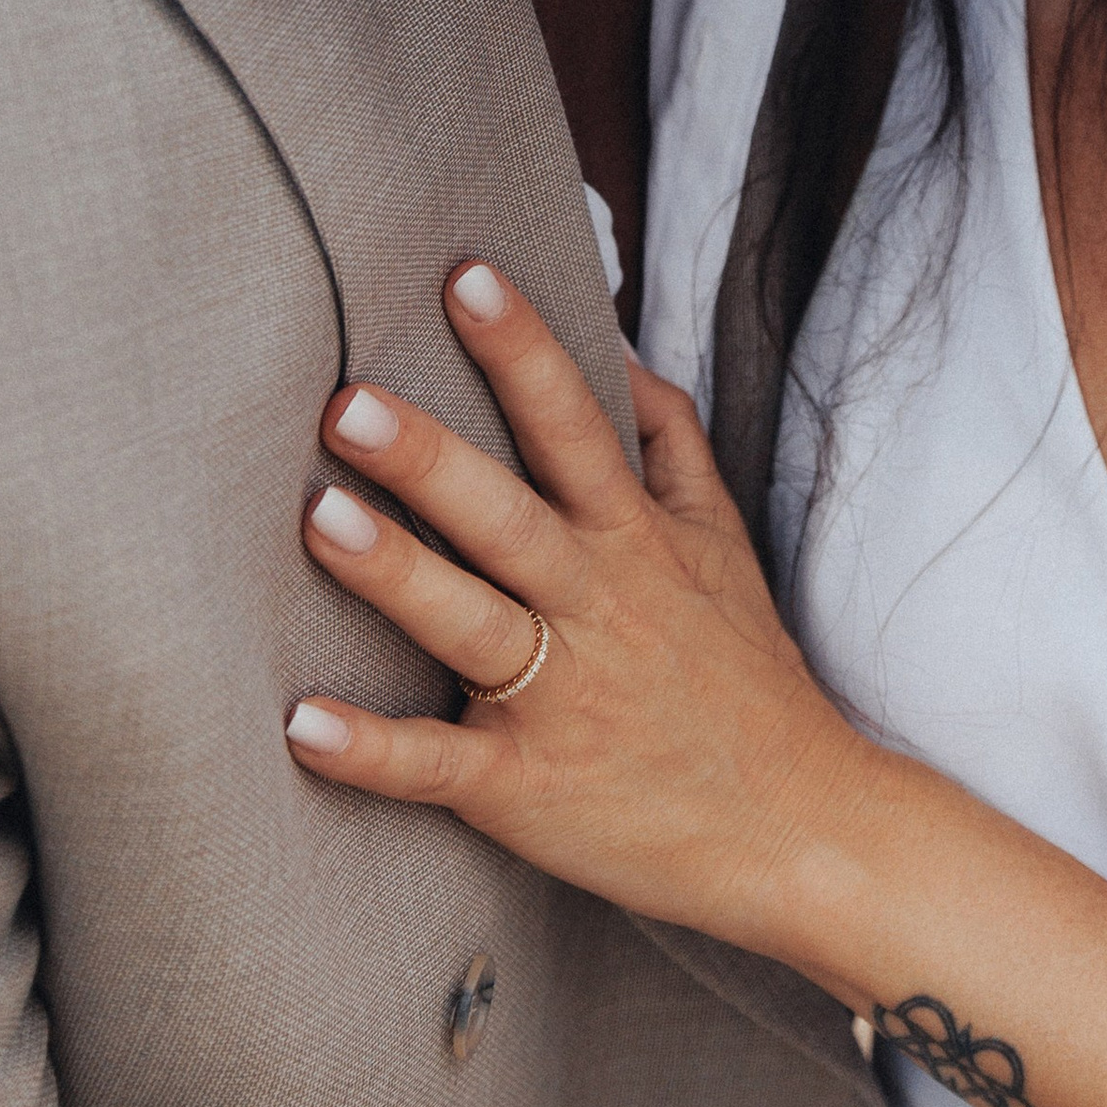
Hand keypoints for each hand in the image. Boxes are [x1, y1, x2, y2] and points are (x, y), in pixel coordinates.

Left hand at [283, 263, 866, 959]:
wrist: (803, 827)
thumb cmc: (746, 679)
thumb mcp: (723, 543)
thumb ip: (670, 444)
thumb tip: (616, 348)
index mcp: (636, 544)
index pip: (576, 426)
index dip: (522, 351)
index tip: (466, 280)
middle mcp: (596, 608)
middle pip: (507, 516)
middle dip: (432, 456)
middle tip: (352, 400)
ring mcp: (560, 700)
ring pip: (469, 624)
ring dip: (396, 574)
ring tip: (322, 519)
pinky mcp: (527, 788)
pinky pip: (438, 767)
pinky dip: (372, 751)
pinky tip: (303, 726)